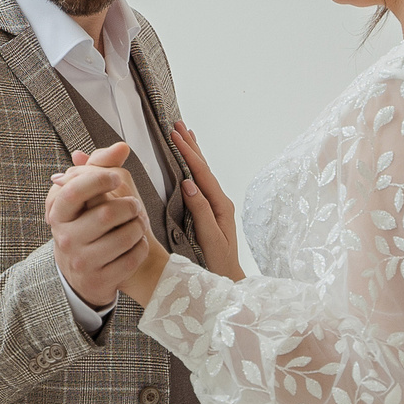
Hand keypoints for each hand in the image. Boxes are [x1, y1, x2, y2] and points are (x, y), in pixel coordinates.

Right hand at [46, 143, 156, 307]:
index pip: (75, 190)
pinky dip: (141, 247)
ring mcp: (81, 262)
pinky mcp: (99, 281)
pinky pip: (132, 259)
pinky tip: (136, 243)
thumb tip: (122, 147)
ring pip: (124, 237)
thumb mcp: (88, 195)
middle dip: (130, 205)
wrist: (84, 271)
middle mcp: (65, 239)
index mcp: (59, 213)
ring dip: (138, 227)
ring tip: (137, 224)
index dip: (99, 179)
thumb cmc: (88, 223)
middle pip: (107, 213)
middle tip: (134, 205)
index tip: (117, 176)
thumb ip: (101, 166)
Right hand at [169, 121, 242, 281]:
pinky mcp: (210, 210)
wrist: (228, 279)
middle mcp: (220, 201)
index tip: (174, 136)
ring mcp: (216, 205)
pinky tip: (188, 163)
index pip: (201, 173)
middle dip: (190, 145)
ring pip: (202, 172)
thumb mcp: (209, 238)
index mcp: (220, 205)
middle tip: (177, 125)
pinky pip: (200, 182)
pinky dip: (193, 167)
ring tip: (184, 134)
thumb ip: (200, 211)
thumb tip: (188, 183)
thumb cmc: (218, 263)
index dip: (187, 153)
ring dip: (192, 152)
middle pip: (203, 167)